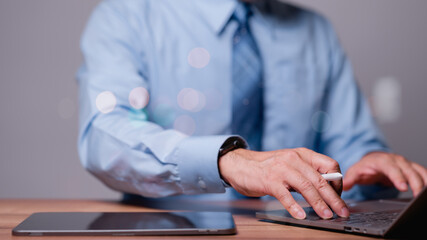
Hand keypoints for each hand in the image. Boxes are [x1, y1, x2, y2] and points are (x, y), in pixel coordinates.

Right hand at [219, 148, 349, 218]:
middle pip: (320, 179)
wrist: (240, 164)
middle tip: (342, 211)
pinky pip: (285, 195)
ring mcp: (281, 169)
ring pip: (306, 187)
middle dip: (334, 198)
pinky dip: (294, 206)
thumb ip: (306, 172)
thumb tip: (327, 189)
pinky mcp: (269, 180)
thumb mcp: (290, 164)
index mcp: (302, 154)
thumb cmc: (267, 167)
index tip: (339, 196)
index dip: (337, 182)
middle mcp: (293, 159)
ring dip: (319, 203)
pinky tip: (300, 215)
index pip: (330, 165)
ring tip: (326, 215)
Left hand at [343, 152, 426, 195]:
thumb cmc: (365, 167)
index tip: (403, 187)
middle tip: (417, 195)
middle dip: (414, 182)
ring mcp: (405, 164)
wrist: (373, 159)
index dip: (397, 177)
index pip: (391, 168)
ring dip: (423, 182)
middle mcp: (396, 160)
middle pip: (408, 170)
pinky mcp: (412, 169)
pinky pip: (422, 173)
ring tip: (424, 195)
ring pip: (418, 171)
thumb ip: (350, 179)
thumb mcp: (355, 171)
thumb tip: (344, 186)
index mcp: (382, 161)